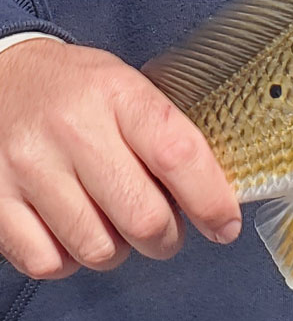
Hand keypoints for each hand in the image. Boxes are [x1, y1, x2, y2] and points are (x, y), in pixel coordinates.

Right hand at [0, 40, 240, 278]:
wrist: (1, 75)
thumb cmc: (79, 89)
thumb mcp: (131, 88)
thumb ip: (170, 134)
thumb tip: (216, 194)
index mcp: (119, 94)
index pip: (178, 155)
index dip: (211, 200)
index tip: (225, 224)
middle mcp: (72, 129)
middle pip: (143, 217)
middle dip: (168, 237)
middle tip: (167, 229)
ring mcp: (29, 166)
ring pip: (99, 248)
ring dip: (121, 249)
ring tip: (117, 223)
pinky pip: (50, 262)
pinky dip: (72, 259)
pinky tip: (76, 230)